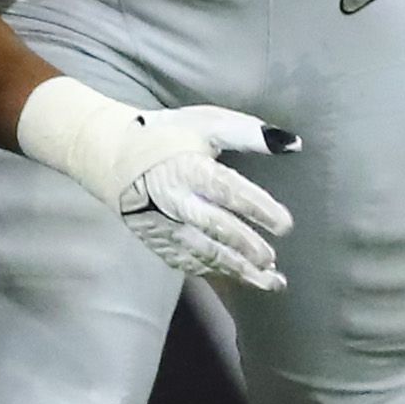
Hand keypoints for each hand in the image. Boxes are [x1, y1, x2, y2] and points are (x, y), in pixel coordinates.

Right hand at [16, 77, 297, 292]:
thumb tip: (292, 143)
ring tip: (271, 280)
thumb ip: (248, 134)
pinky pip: (188, 262)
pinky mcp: (157, 241)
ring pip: (204, 253)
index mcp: (189, 167)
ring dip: (237, 269)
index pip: (228, 191)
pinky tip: (239, 277)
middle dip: (246, 247)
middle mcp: (175, 200)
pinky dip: (215, 271)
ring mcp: (163, 225)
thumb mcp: (205, 123)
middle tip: (272, 259)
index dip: (257, 209)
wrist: (112, 156)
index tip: (285, 225)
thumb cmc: (167, 136)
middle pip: (215, 229)